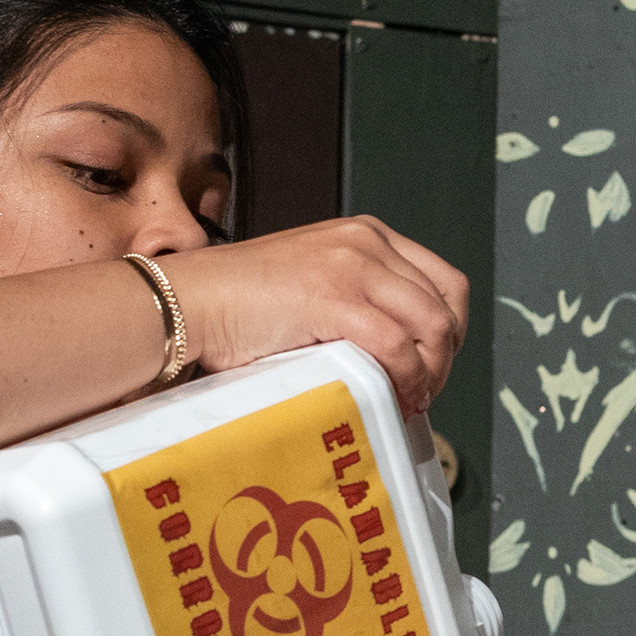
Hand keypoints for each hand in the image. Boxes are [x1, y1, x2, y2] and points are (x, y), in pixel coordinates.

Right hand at [165, 217, 469, 415]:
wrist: (186, 302)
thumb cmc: (236, 305)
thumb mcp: (311, 285)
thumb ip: (355, 301)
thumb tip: (397, 354)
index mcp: (364, 235)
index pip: (443, 282)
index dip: (449, 331)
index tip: (433, 366)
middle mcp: (365, 242)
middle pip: (446, 305)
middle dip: (444, 358)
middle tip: (425, 392)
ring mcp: (351, 266)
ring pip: (431, 326)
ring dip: (430, 373)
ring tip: (410, 400)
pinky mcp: (332, 298)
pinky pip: (396, 346)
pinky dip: (406, 379)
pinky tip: (394, 397)